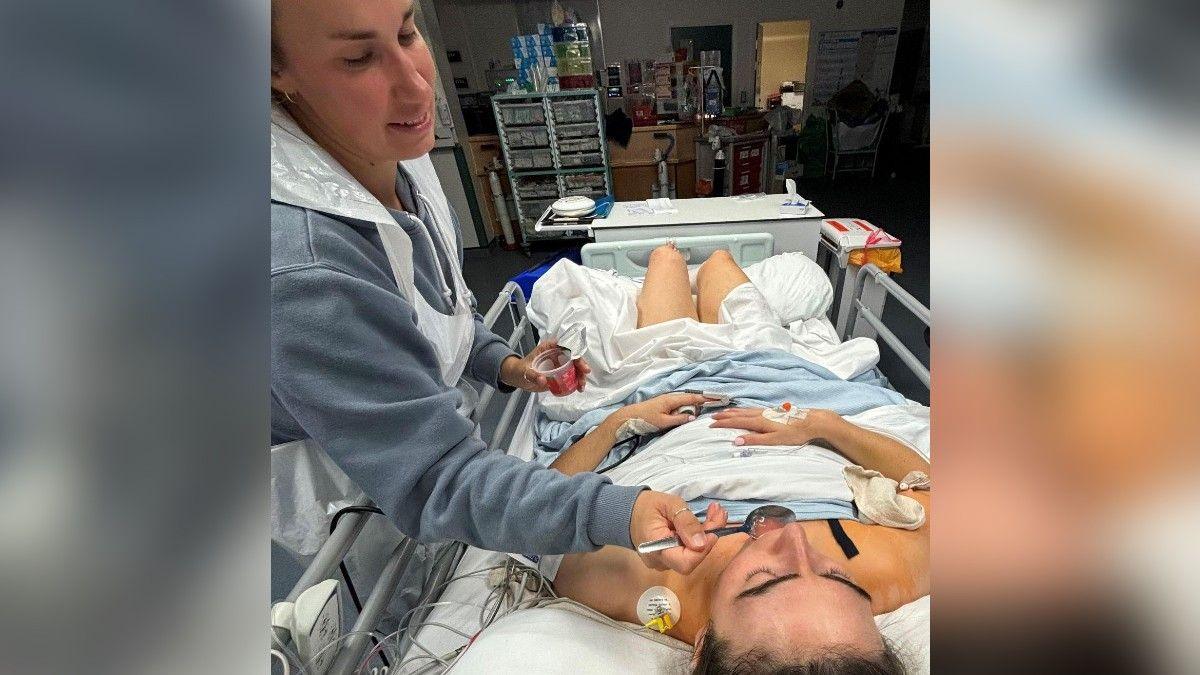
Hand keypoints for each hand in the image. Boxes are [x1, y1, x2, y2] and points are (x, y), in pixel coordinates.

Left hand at [500, 340, 590, 392]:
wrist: (519, 377)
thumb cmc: (520, 370)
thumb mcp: (525, 372)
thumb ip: (533, 375)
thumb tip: (543, 380)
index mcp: (549, 348)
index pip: (565, 345)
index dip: (574, 351)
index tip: (578, 361)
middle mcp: (557, 354)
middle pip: (573, 356)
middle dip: (581, 365)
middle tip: (584, 374)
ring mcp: (560, 364)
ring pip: (575, 367)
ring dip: (580, 375)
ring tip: (581, 386)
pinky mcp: (560, 373)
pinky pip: (571, 376)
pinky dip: (576, 381)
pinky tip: (578, 389)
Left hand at [609, 392, 710, 430]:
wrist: (628, 417)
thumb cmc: (645, 419)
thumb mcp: (663, 422)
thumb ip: (679, 419)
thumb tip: (693, 417)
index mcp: (671, 399)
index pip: (692, 397)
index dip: (705, 398)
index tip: (717, 398)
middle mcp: (670, 398)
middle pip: (690, 398)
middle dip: (702, 401)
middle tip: (715, 404)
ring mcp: (666, 401)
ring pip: (684, 402)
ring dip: (694, 406)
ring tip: (705, 409)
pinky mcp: (663, 405)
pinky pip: (678, 405)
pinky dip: (686, 408)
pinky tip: (689, 414)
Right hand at [630, 491, 728, 574]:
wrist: (628, 512)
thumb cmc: (647, 506)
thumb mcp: (668, 504)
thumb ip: (685, 522)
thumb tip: (702, 543)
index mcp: (656, 548)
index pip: (685, 562)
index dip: (703, 549)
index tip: (713, 529)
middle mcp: (660, 561)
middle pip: (692, 559)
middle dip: (709, 537)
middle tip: (718, 512)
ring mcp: (665, 562)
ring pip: (693, 555)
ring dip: (707, 535)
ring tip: (714, 512)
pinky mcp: (670, 558)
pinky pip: (688, 552)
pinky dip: (700, 537)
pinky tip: (706, 521)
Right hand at [709, 407, 837, 445]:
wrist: (812, 421)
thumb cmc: (794, 433)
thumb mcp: (774, 440)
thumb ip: (755, 440)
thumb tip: (736, 440)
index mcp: (759, 421)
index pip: (737, 422)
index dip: (724, 424)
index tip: (711, 425)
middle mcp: (761, 414)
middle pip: (739, 414)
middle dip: (725, 416)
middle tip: (713, 417)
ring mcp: (767, 411)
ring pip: (746, 410)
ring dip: (733, 412)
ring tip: (724, 412)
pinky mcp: (774, 411)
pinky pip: (753, 409)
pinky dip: (744, 410)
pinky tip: (745, 411)